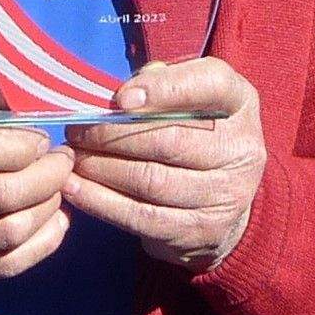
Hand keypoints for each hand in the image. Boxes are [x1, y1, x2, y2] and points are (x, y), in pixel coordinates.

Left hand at [62, 59, 265, 271]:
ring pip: (151, 180)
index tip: (120, 98)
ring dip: (101, 168)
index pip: (212, 83)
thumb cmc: (192, 134)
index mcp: (240, 103)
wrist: (219, 202)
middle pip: (171, 139)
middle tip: (76, 130)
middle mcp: (242, 149)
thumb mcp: (189, 98)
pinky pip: (142, 216)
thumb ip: (161, 83)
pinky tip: (74, 189)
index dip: (165, 88)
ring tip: (72, 158)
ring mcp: (226, 195)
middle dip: (112, 134)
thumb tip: (122, 95)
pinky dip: (101, 202)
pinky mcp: (200, 231)